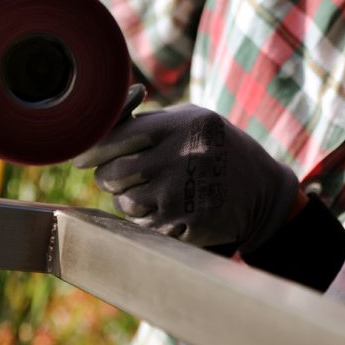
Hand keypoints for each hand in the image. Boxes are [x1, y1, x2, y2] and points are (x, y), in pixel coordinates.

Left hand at [73, 103, 298, 252]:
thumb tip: (96, 131)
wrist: (263, 189)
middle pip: (111, 175)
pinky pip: (144, 225)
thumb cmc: (217, 147)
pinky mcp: (185, 222)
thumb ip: (148, 121)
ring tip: (161, 189)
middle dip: (112, 178)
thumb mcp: (192, 119)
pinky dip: (151, 219)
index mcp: (179, 125)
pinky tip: (176, 207)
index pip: (113, 139)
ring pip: (124, 203)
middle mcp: (179, 156)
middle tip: (129, 176)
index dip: (90, 152)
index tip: (81, 159)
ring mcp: (182, 192)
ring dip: (132, 200)